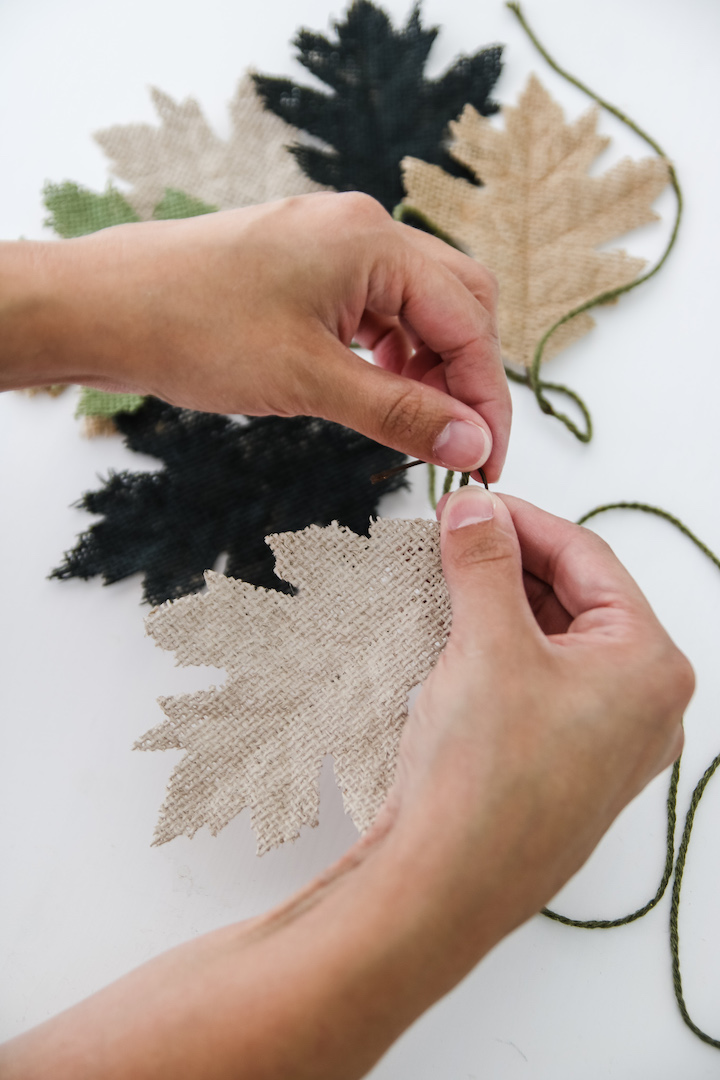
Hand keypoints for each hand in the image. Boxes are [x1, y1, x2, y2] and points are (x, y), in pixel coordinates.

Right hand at [0, 489, 692, 1079]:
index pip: (589, 559)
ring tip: (443, 582)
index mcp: (651, 665)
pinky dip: (499, 652)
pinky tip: (453, 638)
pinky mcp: (564, 767)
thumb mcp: (486, 644)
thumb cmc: (484, 774)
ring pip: (554, 643)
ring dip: (501, 607)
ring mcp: (606, 742)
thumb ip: (483, 562)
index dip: (523, 520)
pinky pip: (539, 685)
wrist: (443, 889)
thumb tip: (473, 507)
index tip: (468, 502)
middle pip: (576, 599)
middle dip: (511, 564)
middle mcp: (644, 705)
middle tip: (449, 539)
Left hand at [2, 192, 508, 479]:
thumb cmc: (194, 330)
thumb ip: (400, 413)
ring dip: (430, 367)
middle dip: (467, 376)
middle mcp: (363, 229)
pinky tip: (380, 391)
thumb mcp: (309, 382)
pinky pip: (376, 307)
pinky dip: (391, 354)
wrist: (104, 307)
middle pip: (458, 301)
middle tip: (462, 444)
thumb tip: (472, 444)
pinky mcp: (309, 264)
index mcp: (373, 242)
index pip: (468, 321)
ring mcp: (334, 243)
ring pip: (418, 306)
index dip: (487, 397)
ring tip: (419, 427)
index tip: (488, 458)